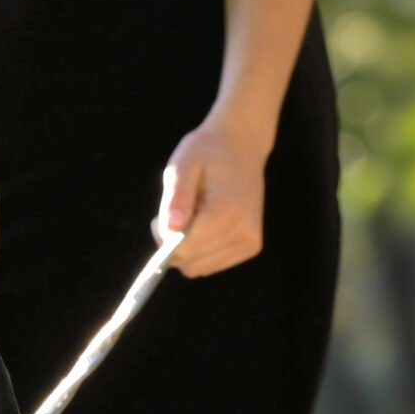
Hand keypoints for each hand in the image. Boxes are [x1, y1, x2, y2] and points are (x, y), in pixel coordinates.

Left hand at [158, 119, 268, 277]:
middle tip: (177, 214)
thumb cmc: (207, 152)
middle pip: (189, 264)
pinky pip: (210, 265)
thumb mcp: (182, 166)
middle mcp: (244, 232)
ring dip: (186, 249)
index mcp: (227, 212)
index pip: (183, 250)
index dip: (164, 236)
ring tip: (194, 215)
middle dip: (174, 245)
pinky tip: (206, 224)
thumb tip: (170, 230)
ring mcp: (250, 242)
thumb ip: (175, 199)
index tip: (163, 215)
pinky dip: (200, 250)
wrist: (242, 145)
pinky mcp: (251, 246)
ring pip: (199, 268)